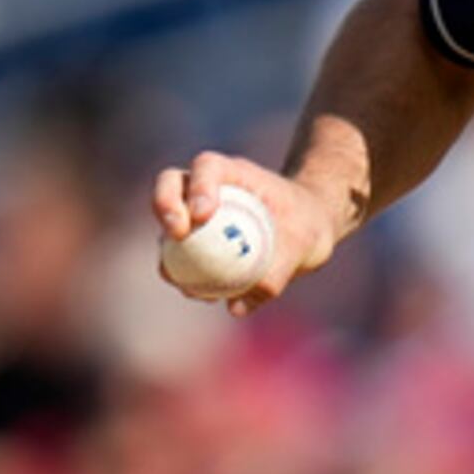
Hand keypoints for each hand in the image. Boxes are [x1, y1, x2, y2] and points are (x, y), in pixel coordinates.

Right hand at [150, 152, 338, 315]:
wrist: (309, 231)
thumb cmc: (309, 223)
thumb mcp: (307, 243)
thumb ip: (278, 269)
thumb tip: (235, 307)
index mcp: (235, 173)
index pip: (208, 167)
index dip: (198, 186)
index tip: (203, 215)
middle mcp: (209, 188)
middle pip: (171, 184)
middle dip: (164, 204)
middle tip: (177, 235)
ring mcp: (198, 214)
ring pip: (169, 225)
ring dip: (168, 253)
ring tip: (181, 281)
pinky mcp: (199, 242)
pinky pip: (182, 259)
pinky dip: (186, 277)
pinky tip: (202, 296)